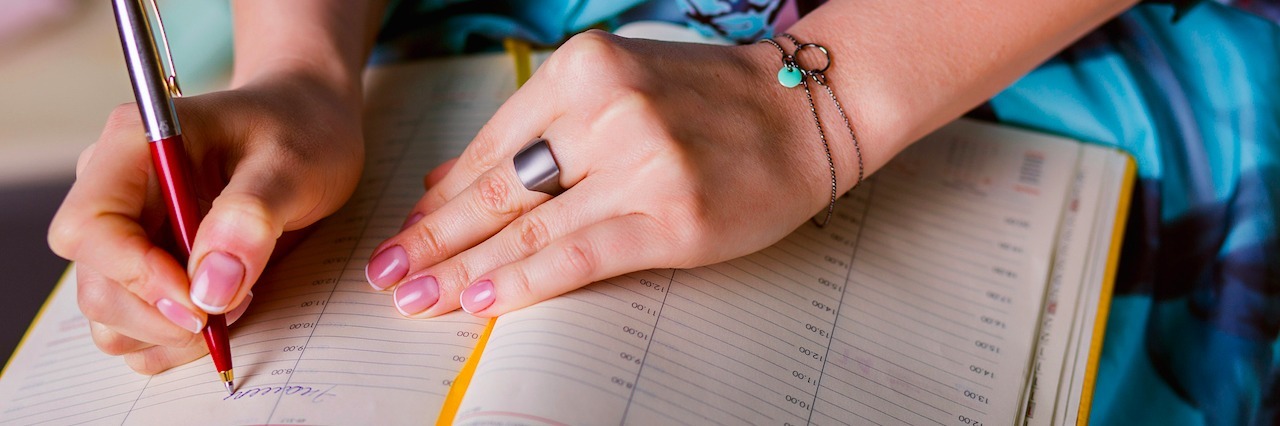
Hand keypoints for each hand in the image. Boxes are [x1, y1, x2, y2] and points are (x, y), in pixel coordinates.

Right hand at [48, 72, 363, 373]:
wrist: (310, 127)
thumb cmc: (300, 132)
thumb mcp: (292, 163)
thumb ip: (250, 217)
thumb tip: (211, 288)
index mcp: (133, 146)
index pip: (88, 228)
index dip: (136, 275)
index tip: (201, 301)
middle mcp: (114, 190)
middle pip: (96, 283)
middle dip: (163, 314)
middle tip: (236, 304)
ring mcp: (125, 232)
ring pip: (109, 314)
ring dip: (170, 332)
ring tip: (238, 297)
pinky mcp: (145, 265)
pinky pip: (133, 325)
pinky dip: (174, 338)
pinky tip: (224, 307)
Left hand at [366, 31, 866, 317]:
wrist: (805, 111)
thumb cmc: (708, 103)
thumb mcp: (615, 88)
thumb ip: (533, 130)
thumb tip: (444, 180)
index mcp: (584, 70)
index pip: (491, 146)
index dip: (441, 197)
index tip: (406, 231)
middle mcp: (607, 110)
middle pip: (498, 188)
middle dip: (432, 237)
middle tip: (386, 274)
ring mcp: (641, 164)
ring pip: (529, 227)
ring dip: (462, 268)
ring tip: (414, 298)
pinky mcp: (672, 217)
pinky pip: (579, 256)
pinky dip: (523, 281)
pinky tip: (480, 302)